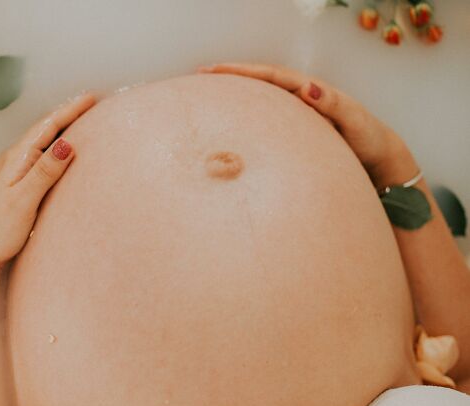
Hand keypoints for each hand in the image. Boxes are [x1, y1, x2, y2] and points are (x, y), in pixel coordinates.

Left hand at [0, 93, 95, 272]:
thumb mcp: (24, 200)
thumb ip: (44, 171)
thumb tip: (67, 143)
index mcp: (17, 159)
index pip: (47, 127)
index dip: (70, 111)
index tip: (91, 98)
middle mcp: (14, 160)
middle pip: (45, 129)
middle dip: (68, 114)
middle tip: (90, 102)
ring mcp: (14, 172)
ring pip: (42, 142)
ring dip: (61, 128)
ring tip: (80, 120)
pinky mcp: (16, 184)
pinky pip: (40, 156)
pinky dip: (55, 147)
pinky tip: (61, 152)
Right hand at [199, 63, 418, 188]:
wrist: (379, 161)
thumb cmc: (368, 141)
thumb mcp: (355, 122)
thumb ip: (333, 104)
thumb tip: (309, 87)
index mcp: (312, 91)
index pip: (271, 76)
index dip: (243, 72)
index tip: (215, 70)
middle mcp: (301, 98)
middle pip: (260, 81)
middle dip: (231, 76)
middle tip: (201, 74)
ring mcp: (296, 113)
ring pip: (260, 98)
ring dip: (236, 92)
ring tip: (209, 92)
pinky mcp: (295, 130)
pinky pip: (265, 116)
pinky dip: (246, 112)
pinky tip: (231, 121)